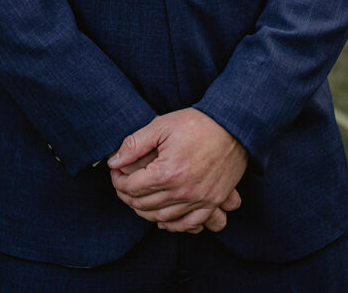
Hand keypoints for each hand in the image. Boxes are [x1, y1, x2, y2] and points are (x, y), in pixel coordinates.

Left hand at [108, 108, 247, 233]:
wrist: (233, 126)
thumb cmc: (197, 123)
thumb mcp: (161, 125)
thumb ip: (134, 144)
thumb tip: (114, 161)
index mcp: (167, 173)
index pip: (132, 187)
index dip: (118, 180)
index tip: (116, 172)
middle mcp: (182, 192)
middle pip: (144, 204)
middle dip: (127, 195)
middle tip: (123, 184)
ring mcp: (199, 200)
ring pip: (162, 218)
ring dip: (145, 211)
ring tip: (138, 198)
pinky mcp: (212, 202)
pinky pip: (188, 224)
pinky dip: (172, 224)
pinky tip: (162, 218)